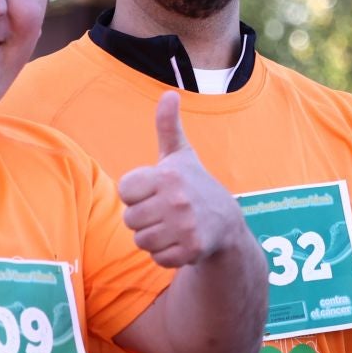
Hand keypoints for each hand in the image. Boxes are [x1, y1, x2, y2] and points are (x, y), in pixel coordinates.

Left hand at [117, 92, 245, 267]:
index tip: (156, 192)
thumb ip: (168, 126)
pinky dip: (166, 255)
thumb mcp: (180, 155)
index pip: (125, 191)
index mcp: (168, 175)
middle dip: (144, 219)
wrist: (226, 223)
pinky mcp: (191, 249)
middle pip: (130, 220)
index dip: (137, 194)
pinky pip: (158, 258)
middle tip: (165, 213)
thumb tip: (169, 94)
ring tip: (172, 227)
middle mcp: (177, 200)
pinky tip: (180, 242)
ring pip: (141, 241)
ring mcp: (185, 226)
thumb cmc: (194, 185)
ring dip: (154, 238)